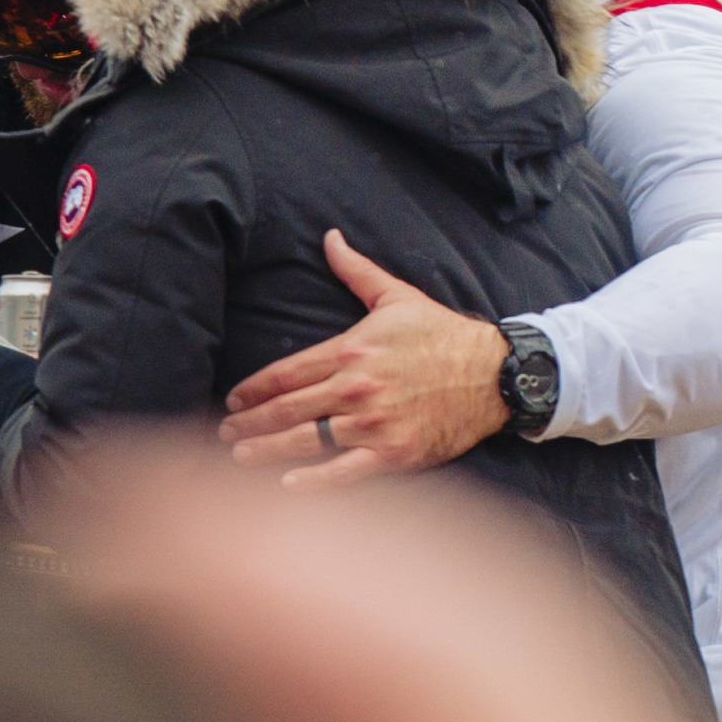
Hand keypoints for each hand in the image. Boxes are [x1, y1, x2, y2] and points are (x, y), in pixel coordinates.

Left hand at [218, 231, 510, 488]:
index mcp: (351, 350)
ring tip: (240, 457)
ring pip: (305, 441)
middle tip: (226, 432)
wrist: (495, 373)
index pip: (284, 374)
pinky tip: (286, 483)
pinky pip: (343, 471)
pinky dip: (312, 481)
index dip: (252, 389)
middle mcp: (356, 388)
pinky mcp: (394, 453)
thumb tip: (330, 238)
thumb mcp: (398, 297)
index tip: (233, 400)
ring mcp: (374, 423)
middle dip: (249, 422)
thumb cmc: (443, 334)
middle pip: (285, 409)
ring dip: (266, 450)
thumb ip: (357, 271)